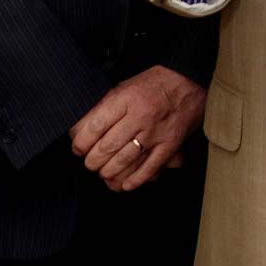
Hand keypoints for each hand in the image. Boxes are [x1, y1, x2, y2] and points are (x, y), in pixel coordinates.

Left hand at [69, 66, 205, 191]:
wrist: (188, 82)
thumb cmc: (153, 84)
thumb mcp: (124, 87)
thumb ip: (105, 107)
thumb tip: (81, 129)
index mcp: (125, 99)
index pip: (95, 126)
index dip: (81, 142)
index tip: (77, 148)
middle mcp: (139, 116)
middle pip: (107, 147)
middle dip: (93, 161)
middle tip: (90, 163)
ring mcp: (155, 132)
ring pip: (125, 160)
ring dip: (109, 172)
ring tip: (104, 172)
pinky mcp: (170, 144)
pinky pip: (149, 167)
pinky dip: (135, 179)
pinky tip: (125, 184)